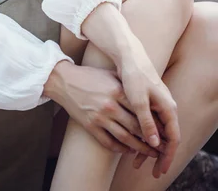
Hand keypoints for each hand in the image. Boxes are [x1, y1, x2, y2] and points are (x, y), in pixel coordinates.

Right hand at [45, 61, 161, 157]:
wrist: (64, 81)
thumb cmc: (89, 76)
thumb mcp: (110, 75)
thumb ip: (127, 86)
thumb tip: (146, 98)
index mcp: (117, 91)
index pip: (142, 111)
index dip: (154, 123)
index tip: (164, 131)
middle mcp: (110, 105)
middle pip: (136, 127)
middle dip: (151, 140)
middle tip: (161, 147)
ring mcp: (100, 117)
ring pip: (125, 138)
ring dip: (138, 148)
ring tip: (148, 152)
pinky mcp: (90, 126)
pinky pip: (109, 142)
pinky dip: (120, 149)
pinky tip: (128, 150)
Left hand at [118, 39, 179, 177]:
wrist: (129, 56)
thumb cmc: (133, 76)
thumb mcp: (138, 101)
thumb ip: (147, 122)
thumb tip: (156, 144)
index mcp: (168, 107)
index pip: (173, 138)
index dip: (167, 156)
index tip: (160, 170)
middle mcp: (166, 107)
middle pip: (166, 137)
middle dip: (158, 155)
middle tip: (152, 171)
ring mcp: (158, 104)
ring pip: (157, 131)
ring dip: (149, 146)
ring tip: (138, 161)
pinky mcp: (149, 101)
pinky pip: (150, 123)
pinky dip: (144, 135)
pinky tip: (134, 142)